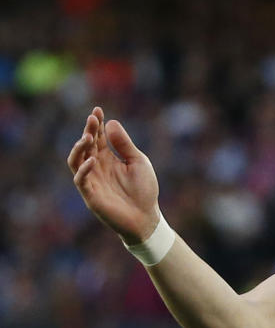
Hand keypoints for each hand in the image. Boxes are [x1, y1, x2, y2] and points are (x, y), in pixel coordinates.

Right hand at [67, 107, 160, 243]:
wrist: (146, 217)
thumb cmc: (144, 189)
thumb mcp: (138, 161)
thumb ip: (124, 144)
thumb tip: (111, 123)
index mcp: (108, 159)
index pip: (99, 138)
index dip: (97, 124)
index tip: (97, 110)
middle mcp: (97, 168)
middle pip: (87, 146)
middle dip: (88, 132)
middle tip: (92, 119)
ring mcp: (92, 181)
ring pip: (76, 161)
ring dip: (80, 148)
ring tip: (88, 137)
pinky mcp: (91, 195)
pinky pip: (81, 181)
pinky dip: (84, 170)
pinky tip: (93, 160)